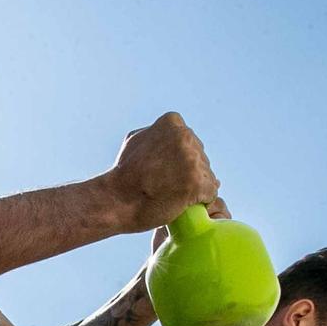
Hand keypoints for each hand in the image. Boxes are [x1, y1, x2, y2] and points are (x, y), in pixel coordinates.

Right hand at [107, 113, 218, 233]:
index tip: (160, 171)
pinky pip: (210, 193)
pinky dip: (199, 201)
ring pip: (207, 175)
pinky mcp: (199, 182)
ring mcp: (193, 159)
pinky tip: (180, 203)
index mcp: (172, 122)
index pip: (189, 142)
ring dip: (193, 188)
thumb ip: (158, 136)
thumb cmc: (123, 175)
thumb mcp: (136, 141)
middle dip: (188, 173)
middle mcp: (186, 136)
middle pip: (200, 158)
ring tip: (168, 194)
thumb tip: (180, 137)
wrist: (116, 200)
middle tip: (164, 186)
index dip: (177, 161)